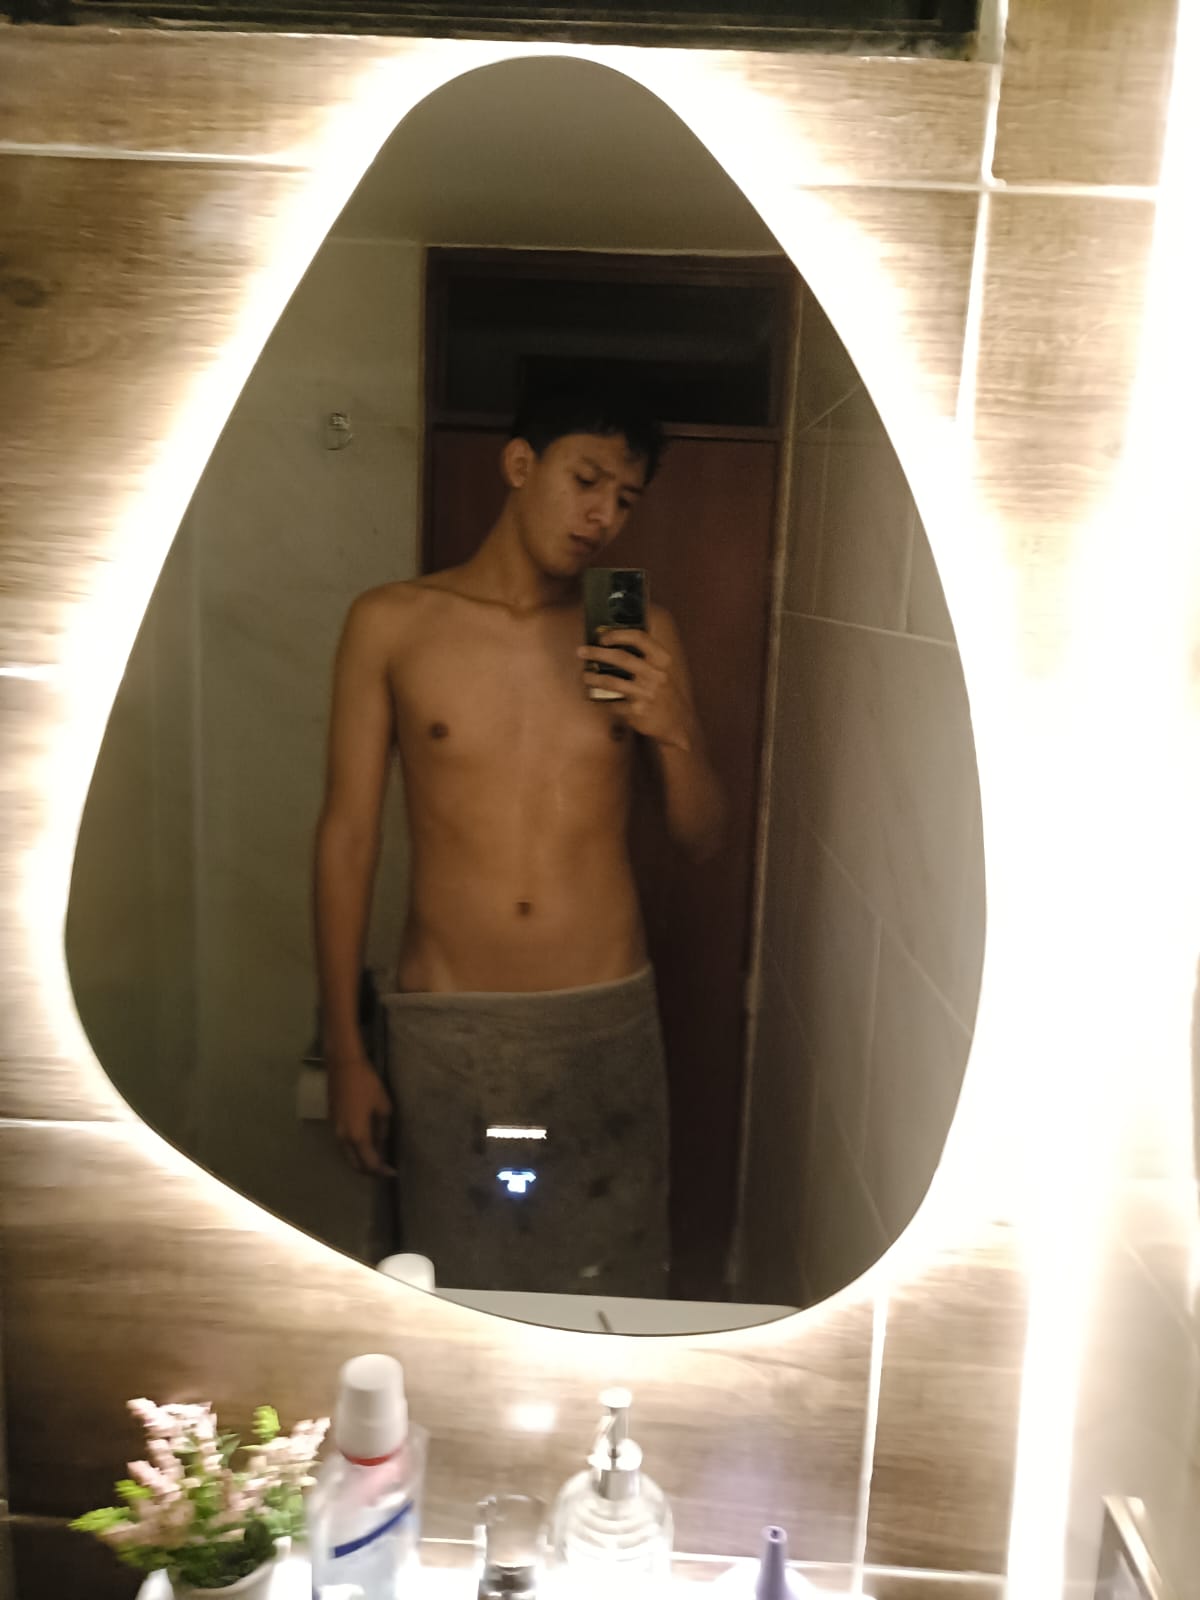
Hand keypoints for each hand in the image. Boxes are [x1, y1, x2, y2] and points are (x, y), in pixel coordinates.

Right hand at [328, 1055, 394, 1176]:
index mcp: (357, 1136)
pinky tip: (365, 1146)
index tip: (393, 1173)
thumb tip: (381, 1143)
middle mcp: (343, 1138)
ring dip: (361, 1162)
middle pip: (355, 1165)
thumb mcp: (383, 1107)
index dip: (382, 1171)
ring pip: (348, 1157)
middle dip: (370, 1171)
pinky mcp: (332, 1123)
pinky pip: (344, 1146)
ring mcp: (335, 1131)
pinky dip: (354, 1152)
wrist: (343, 1066)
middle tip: (384, 1170)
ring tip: (377, 1159)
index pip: (370, 1163)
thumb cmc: (367, 1084)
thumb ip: (382, 1129)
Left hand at [578, 627, 697, 750]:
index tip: (602, 637)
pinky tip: (598, 697)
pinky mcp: (638, 711)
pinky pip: (613, 702)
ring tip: (585, 675)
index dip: (618, 634)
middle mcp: (656, 675)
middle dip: (596, 653)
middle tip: (581, 651)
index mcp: (662, 660)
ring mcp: (647, 694)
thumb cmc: (663, 691)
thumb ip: (644, 656)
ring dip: (593, 677)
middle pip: (621, 658)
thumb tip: (614, 640)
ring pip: (612, 681)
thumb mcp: (662, 670)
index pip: (640, 638)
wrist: (676, 722)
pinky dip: (604, 700)